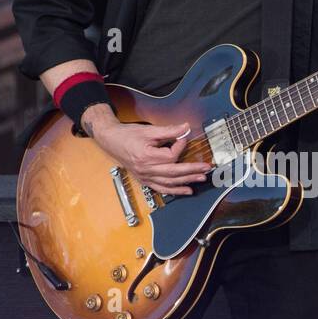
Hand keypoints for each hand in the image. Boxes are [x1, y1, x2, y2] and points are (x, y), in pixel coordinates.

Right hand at [84, 108, 211, 194]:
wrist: (111, 141)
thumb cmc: (128, 135)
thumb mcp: (149, 130)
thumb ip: (169, 131)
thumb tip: (186, 128)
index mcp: (147, 156)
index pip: (171, 156)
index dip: (180, 147)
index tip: (184, 139)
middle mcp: (146, 170)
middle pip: (174, 172)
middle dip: (192, 170)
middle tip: (206, 168)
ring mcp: (145, 177)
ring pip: (169, 183)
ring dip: (187, 181)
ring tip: (201, 178)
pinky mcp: (145, 180)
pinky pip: (162, 188)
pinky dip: (175, 191)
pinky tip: (187, 190)